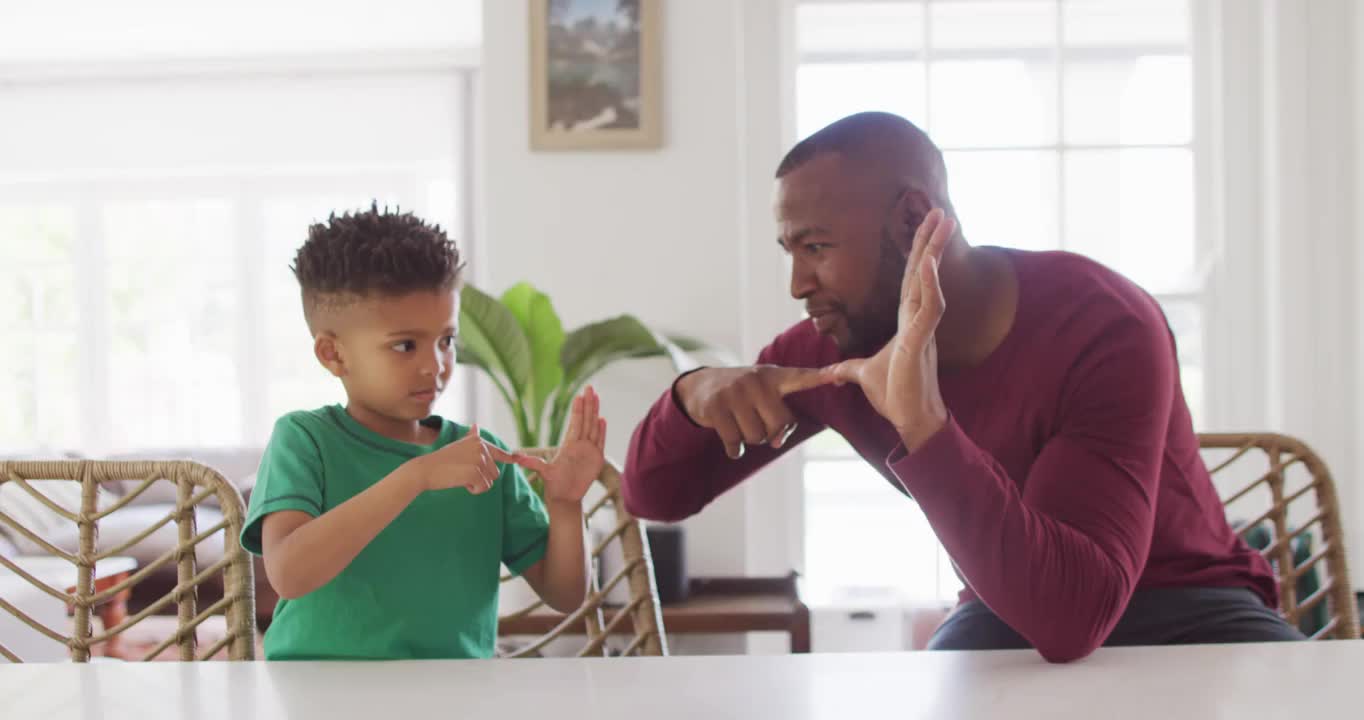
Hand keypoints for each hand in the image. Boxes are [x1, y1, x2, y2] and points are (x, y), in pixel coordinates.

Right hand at [413, 423, 504, 493]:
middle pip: (495, 472)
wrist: (424, 470)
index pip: (500, 452)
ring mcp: (478, 459)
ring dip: (477, 484)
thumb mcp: (458, 446)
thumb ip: (470, 438)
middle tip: (462, 472)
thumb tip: (476, 426)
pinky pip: (483, 488)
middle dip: (481, 478)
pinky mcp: (475, 472)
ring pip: (490, 481)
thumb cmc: (440, 460)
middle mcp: (481, 447)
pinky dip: (473, 490)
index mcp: (478, 441)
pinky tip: (460, 482)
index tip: (520, 457)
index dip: (511, 457)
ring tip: (460, 476)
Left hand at [503, 386, 606, 505]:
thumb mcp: (543, 472)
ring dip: (595, 412)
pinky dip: (602, 431)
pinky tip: (602, 419)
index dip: (577, 409)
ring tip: (597, 397)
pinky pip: (600, 441)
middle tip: (590, 387)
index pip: (574, 423)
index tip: (579, 395)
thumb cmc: (554, 484)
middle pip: (585, 420)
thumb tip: (516, 457)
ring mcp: (588, 450)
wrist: (566, 497)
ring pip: (593, 427)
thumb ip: (532, 463)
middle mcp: (579, 444)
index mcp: (568, 444)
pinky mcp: (596, 459)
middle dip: (588, 404)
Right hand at [676, 364, 830, 458]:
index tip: (837, 374)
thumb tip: (777, 442)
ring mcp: (735, 393)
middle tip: (757, 423)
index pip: (800, 377)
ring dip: (750, 440)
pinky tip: (731, 442)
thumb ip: (781, 419)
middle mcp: (756, 381)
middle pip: (778, 425)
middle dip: (770, 433)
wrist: (700, 386)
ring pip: (756, 437)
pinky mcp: (716, 407)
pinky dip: (734, 450)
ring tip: (740, 424)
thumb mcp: (764, 397)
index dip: (820, 376)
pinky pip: (735, 443)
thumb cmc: (743, 396)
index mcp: (774, 376)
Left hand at [827, 208, 952, 451]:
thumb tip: (829, 372)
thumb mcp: (862, 375)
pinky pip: (930, 308)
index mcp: (906, 320)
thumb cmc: (894, 395)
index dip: (918, 253)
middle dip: (931, 240)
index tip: (927, 228)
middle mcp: (917, 319)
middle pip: (923, 272)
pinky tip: (928, 265)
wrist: (908, 419)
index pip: (911, 279)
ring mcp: (921, 328)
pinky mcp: (920, 342)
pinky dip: (930, 285)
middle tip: (941, 211)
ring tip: (943, 223)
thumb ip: (846, 369)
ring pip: (930, 282)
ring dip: (935, 252)